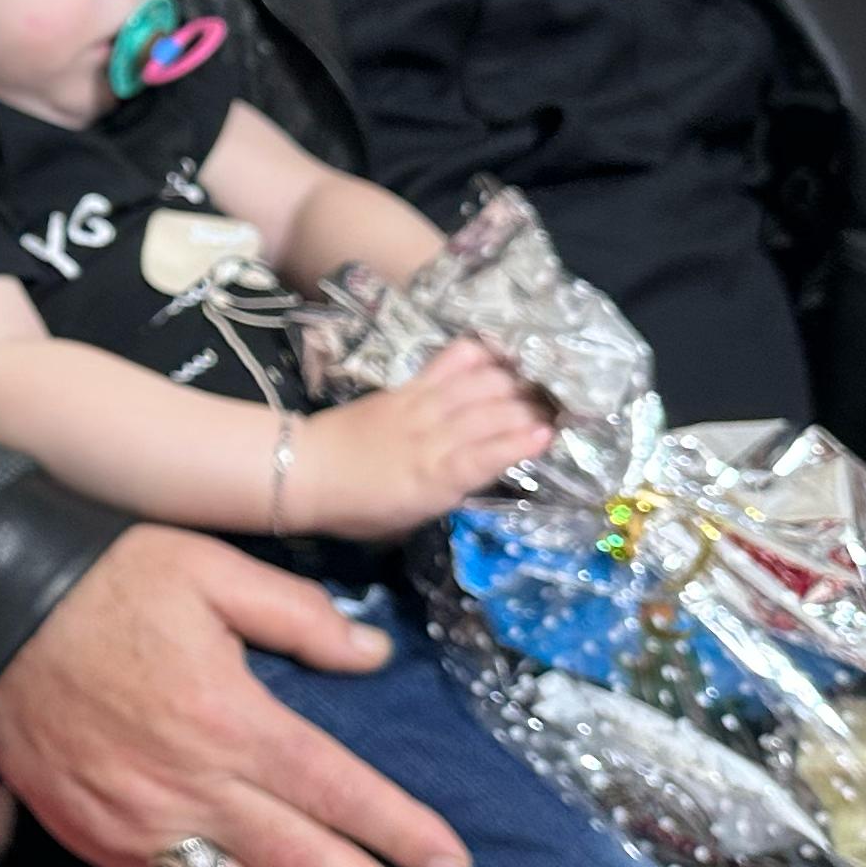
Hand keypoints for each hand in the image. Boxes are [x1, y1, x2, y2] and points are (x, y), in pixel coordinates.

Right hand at [0, 523, 470, 866]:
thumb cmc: (102, 581)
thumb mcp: (209, 567)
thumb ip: (298, 614)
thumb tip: (372, 657)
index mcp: (232, 717)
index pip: (338, 792)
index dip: (402, 836)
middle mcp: (194, 785)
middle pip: (305, 866)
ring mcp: (142, 824)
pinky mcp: (98, 842)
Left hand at [287, 338, 553, 538]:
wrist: (305, 471)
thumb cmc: (359, 508)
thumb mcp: (413, 516)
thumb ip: (452, 491)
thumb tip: (485, 470)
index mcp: (432, 481)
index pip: (482, 458)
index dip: (517, 445)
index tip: (549, 435)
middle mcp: (429, 440)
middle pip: (486, 416)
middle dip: (527, 408)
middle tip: (560, 405)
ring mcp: (417, 408)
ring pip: (473, 387)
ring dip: (510, 381)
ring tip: (539, 380)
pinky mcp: (404, 389)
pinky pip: (445, 366)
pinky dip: (473, 356)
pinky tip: (497, 350)